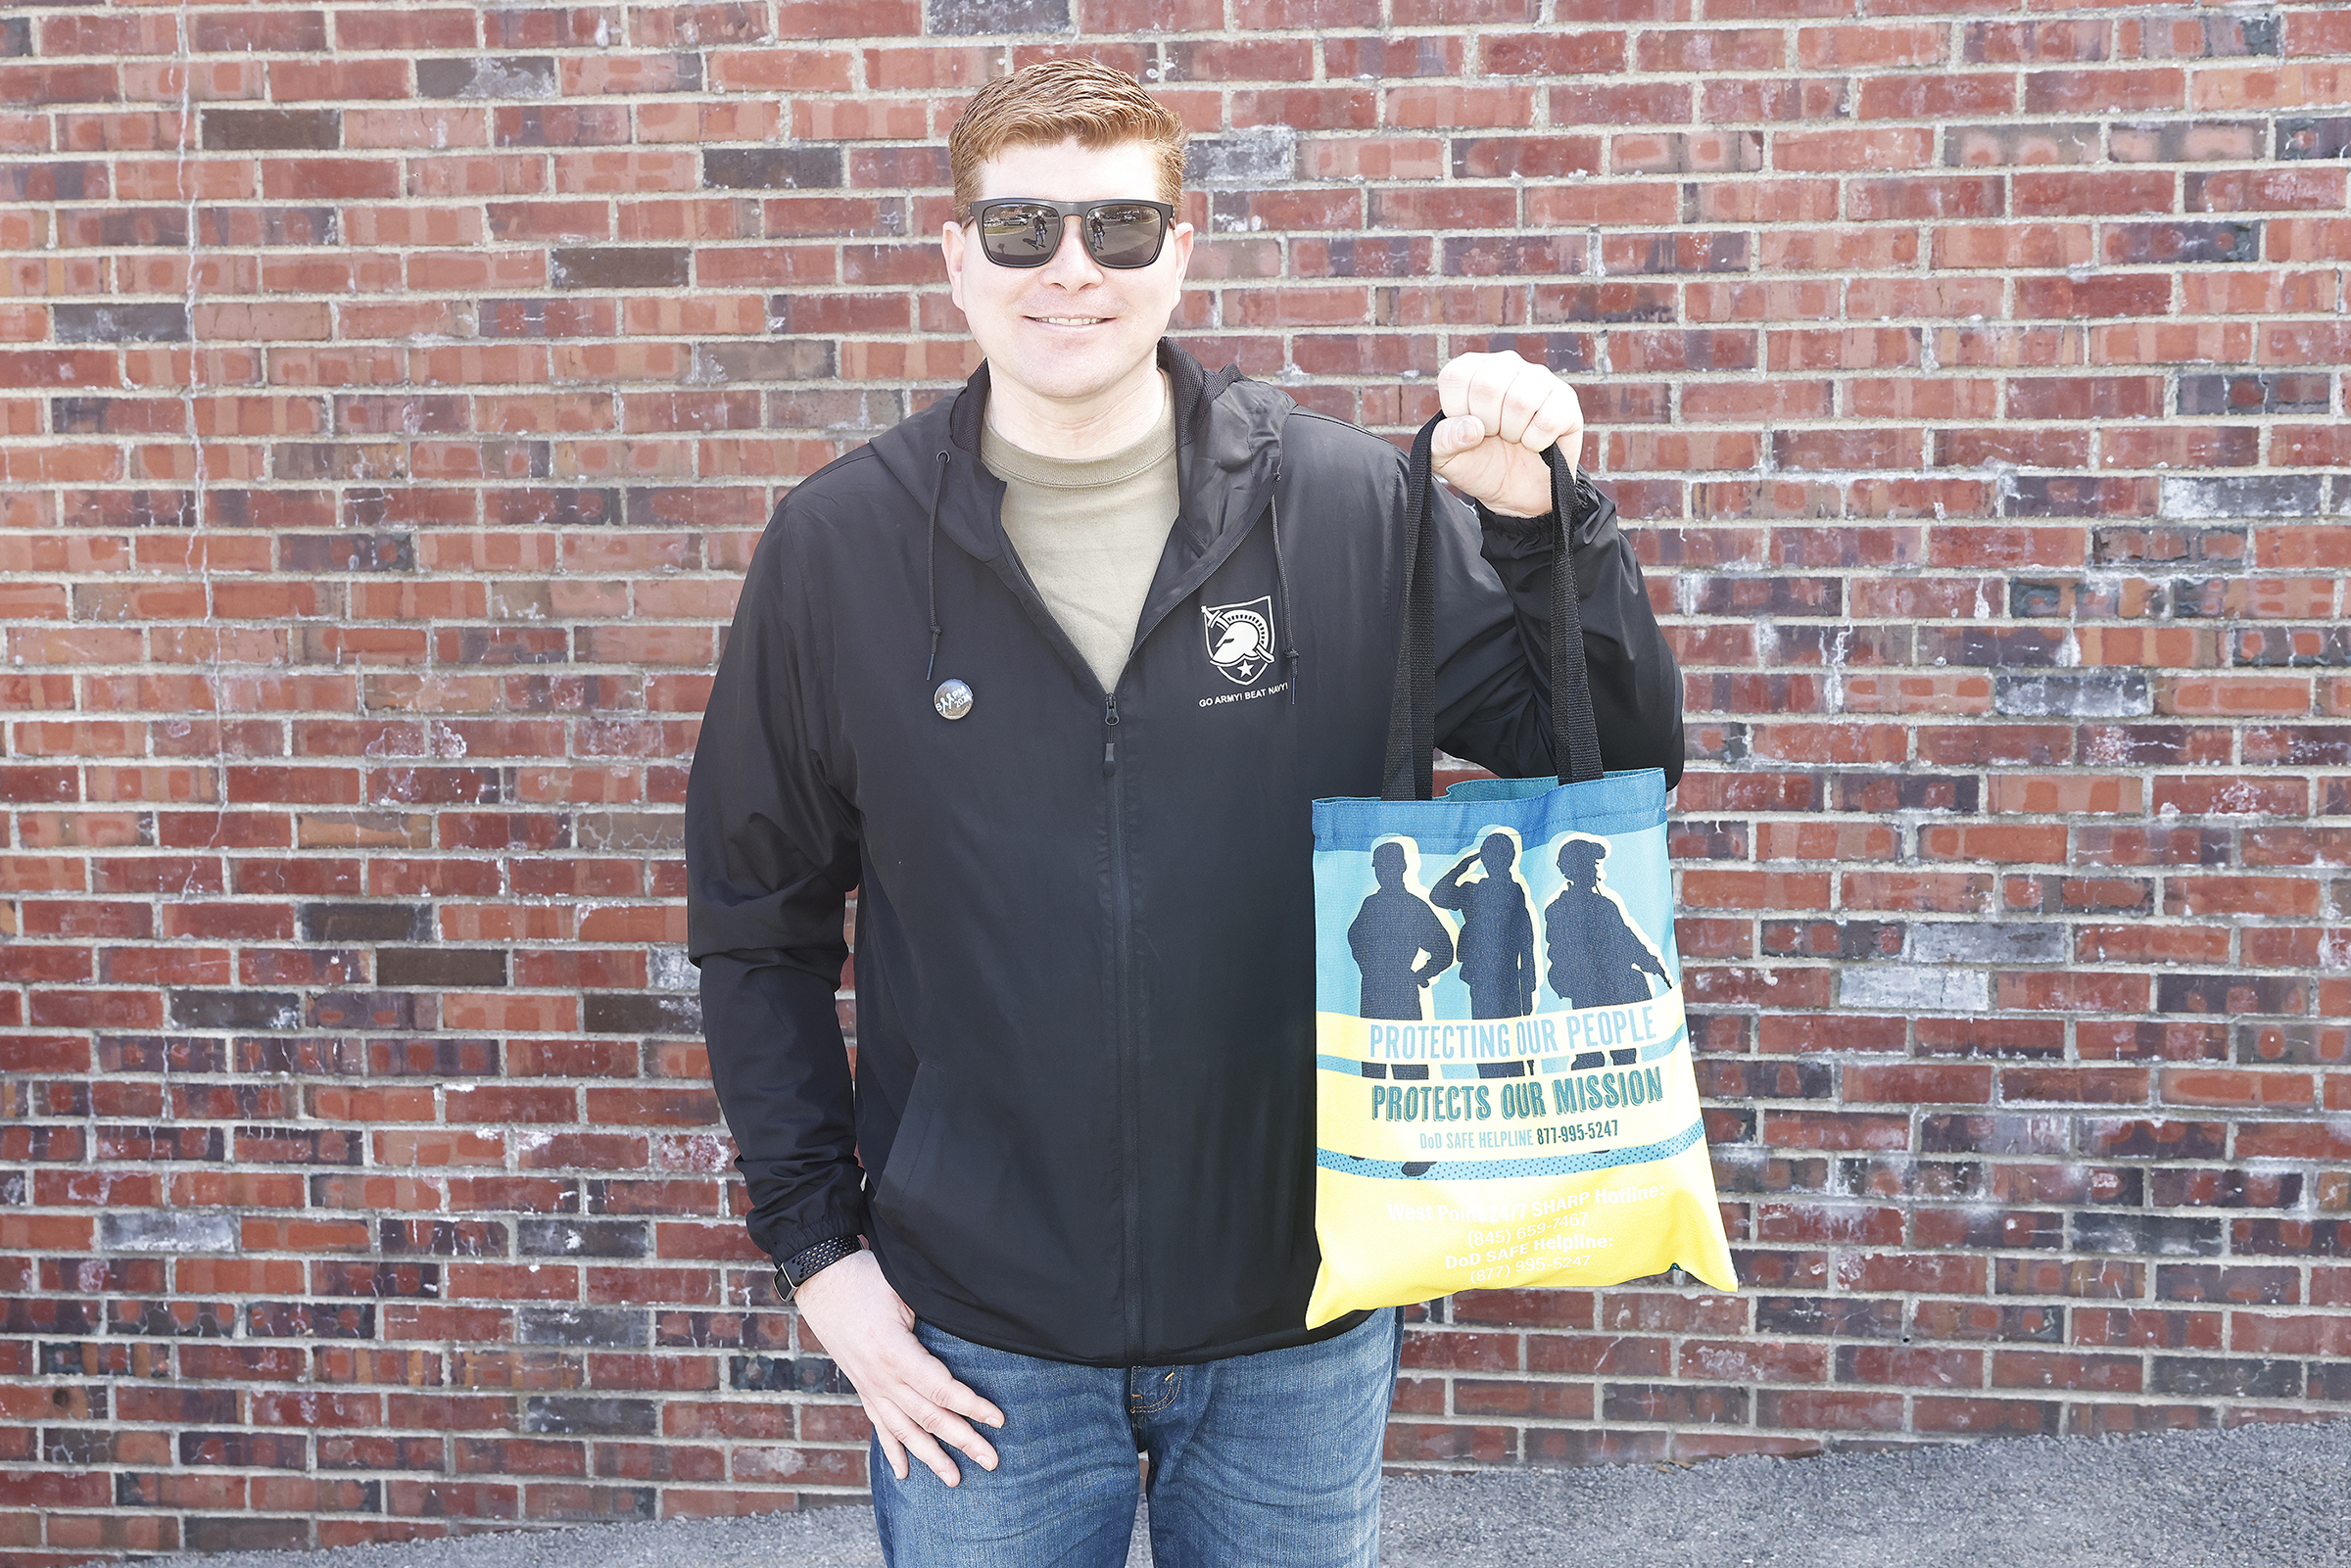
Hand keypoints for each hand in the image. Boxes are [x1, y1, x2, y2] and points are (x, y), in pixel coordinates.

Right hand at [793, 1250, 1003, 1486]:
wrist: (820, 1280)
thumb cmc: (866, 1278)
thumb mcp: (904, 1291)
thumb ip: (932, 1319)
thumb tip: (971, 1324)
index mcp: (896, 1354)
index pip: (942, 1389)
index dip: (972, 1406)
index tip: (998, 1420)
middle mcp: (882, 1379)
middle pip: (929, 1417)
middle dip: (963, 1441)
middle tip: (992, 1461)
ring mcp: (870, 1386)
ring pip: (905, 1430)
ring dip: (932, 1457)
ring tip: (955, 1480)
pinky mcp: (861, 1387)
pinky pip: (879, 1425)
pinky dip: (892, 1450)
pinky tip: (903, 1472)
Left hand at [1429, 349, 1584, 518]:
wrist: (1514, 491)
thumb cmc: (1478, 463)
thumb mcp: (1444, 458)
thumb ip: (1442, 440)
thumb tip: (1472, 428)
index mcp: (1471, 369)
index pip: (1456, 377)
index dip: (1458, 412)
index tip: (1468, 426)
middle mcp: (1505, 365)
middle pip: (1488, 386)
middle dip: (1487, 424)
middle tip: (1493, 434)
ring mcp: (1539, 379)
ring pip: (1521, 401)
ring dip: (1513, 433)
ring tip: (1514, 436)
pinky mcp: (1566, 400)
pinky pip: (1548, 419)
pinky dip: (1536, 442)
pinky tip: (1534, 441)